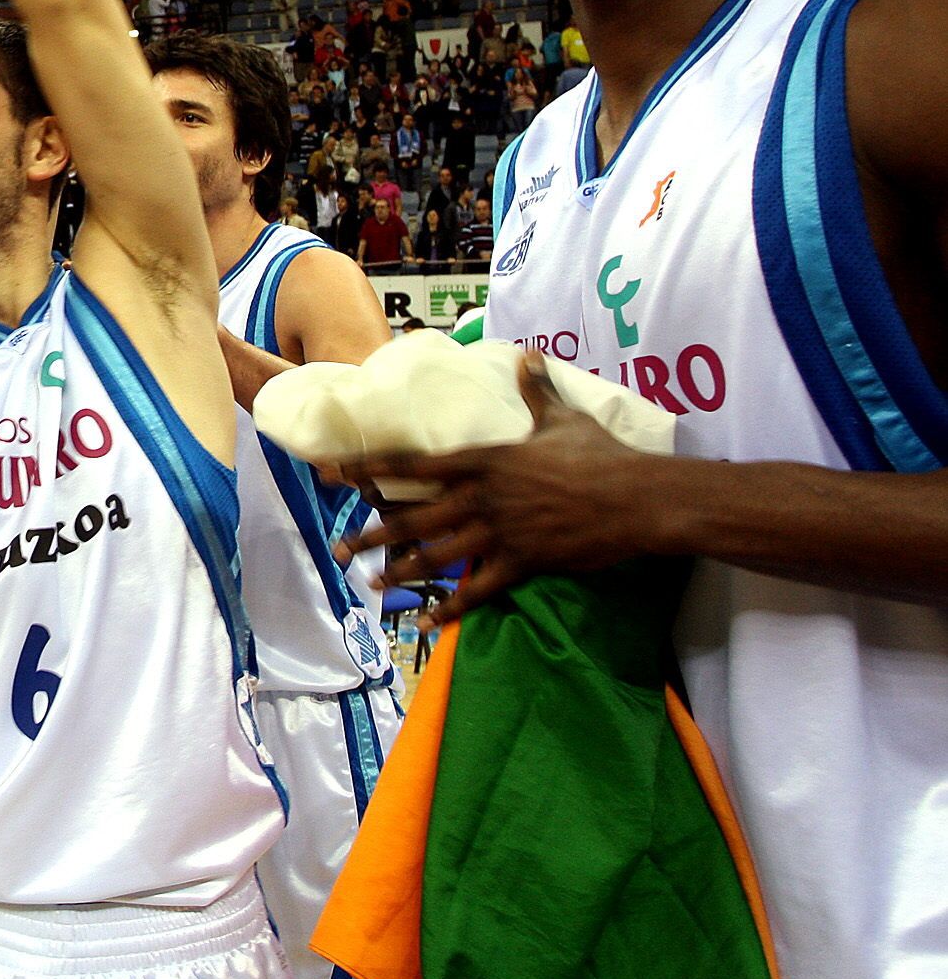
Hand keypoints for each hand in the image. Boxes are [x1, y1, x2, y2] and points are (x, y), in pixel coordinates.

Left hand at [333, 350, 663, 626]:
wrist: (638, 499)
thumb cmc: (601, 455)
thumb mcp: (563, 418)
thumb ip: (536, 390)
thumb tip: (527, 355)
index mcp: (485, 460)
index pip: (416, 464)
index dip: (374, 469)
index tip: (340, 475)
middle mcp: (483, 496)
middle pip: (416, 517)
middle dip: (374, 535)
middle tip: (341, 548)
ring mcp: (500, 532)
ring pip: (438, 556)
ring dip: (403, 572)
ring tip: (373, 583)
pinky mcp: (522, 562)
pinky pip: (478, 590)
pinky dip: (451, 609)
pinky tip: (427, 624)